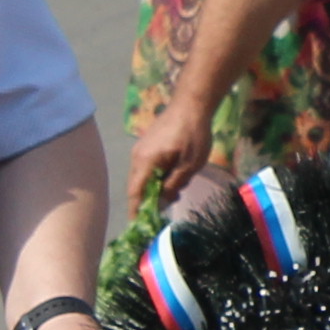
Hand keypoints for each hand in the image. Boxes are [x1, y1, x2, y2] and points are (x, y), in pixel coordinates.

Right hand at [122, 79, 216, 218]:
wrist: (192, 103)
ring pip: (143, 176)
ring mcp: (141, 149)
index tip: (138, 226)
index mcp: (145, 162)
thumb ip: (174, 184)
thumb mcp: (190, 165)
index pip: (135, 193)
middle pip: (138, 186)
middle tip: (166, 209)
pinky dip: (157, 176)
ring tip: (176, 191)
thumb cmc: (194, 134)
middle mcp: (137, 156)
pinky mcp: (147, 144)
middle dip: (149, 200)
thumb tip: (161, 201)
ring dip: (156, 187)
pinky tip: (175, 176)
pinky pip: (148, 166)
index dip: (136, 210)